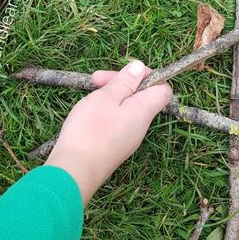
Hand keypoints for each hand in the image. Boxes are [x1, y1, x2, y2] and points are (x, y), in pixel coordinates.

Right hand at [45, 60, 171, 204]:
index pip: (163, 89)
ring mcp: (128, 139)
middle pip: (141, 97)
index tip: (126, 71)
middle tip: (96, 79)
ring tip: (89, 93)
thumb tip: (140, 68)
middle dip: (121, 83)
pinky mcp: (115, 147)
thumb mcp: (106, 97)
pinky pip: (117, 122)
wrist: (75, 171)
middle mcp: (141, 126)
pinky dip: (106, 111)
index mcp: (144, 111)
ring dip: (110, 96)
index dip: (148, 75)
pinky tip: (88, 112)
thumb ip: (125, 81)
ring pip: (126, 109)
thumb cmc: (92, 129)